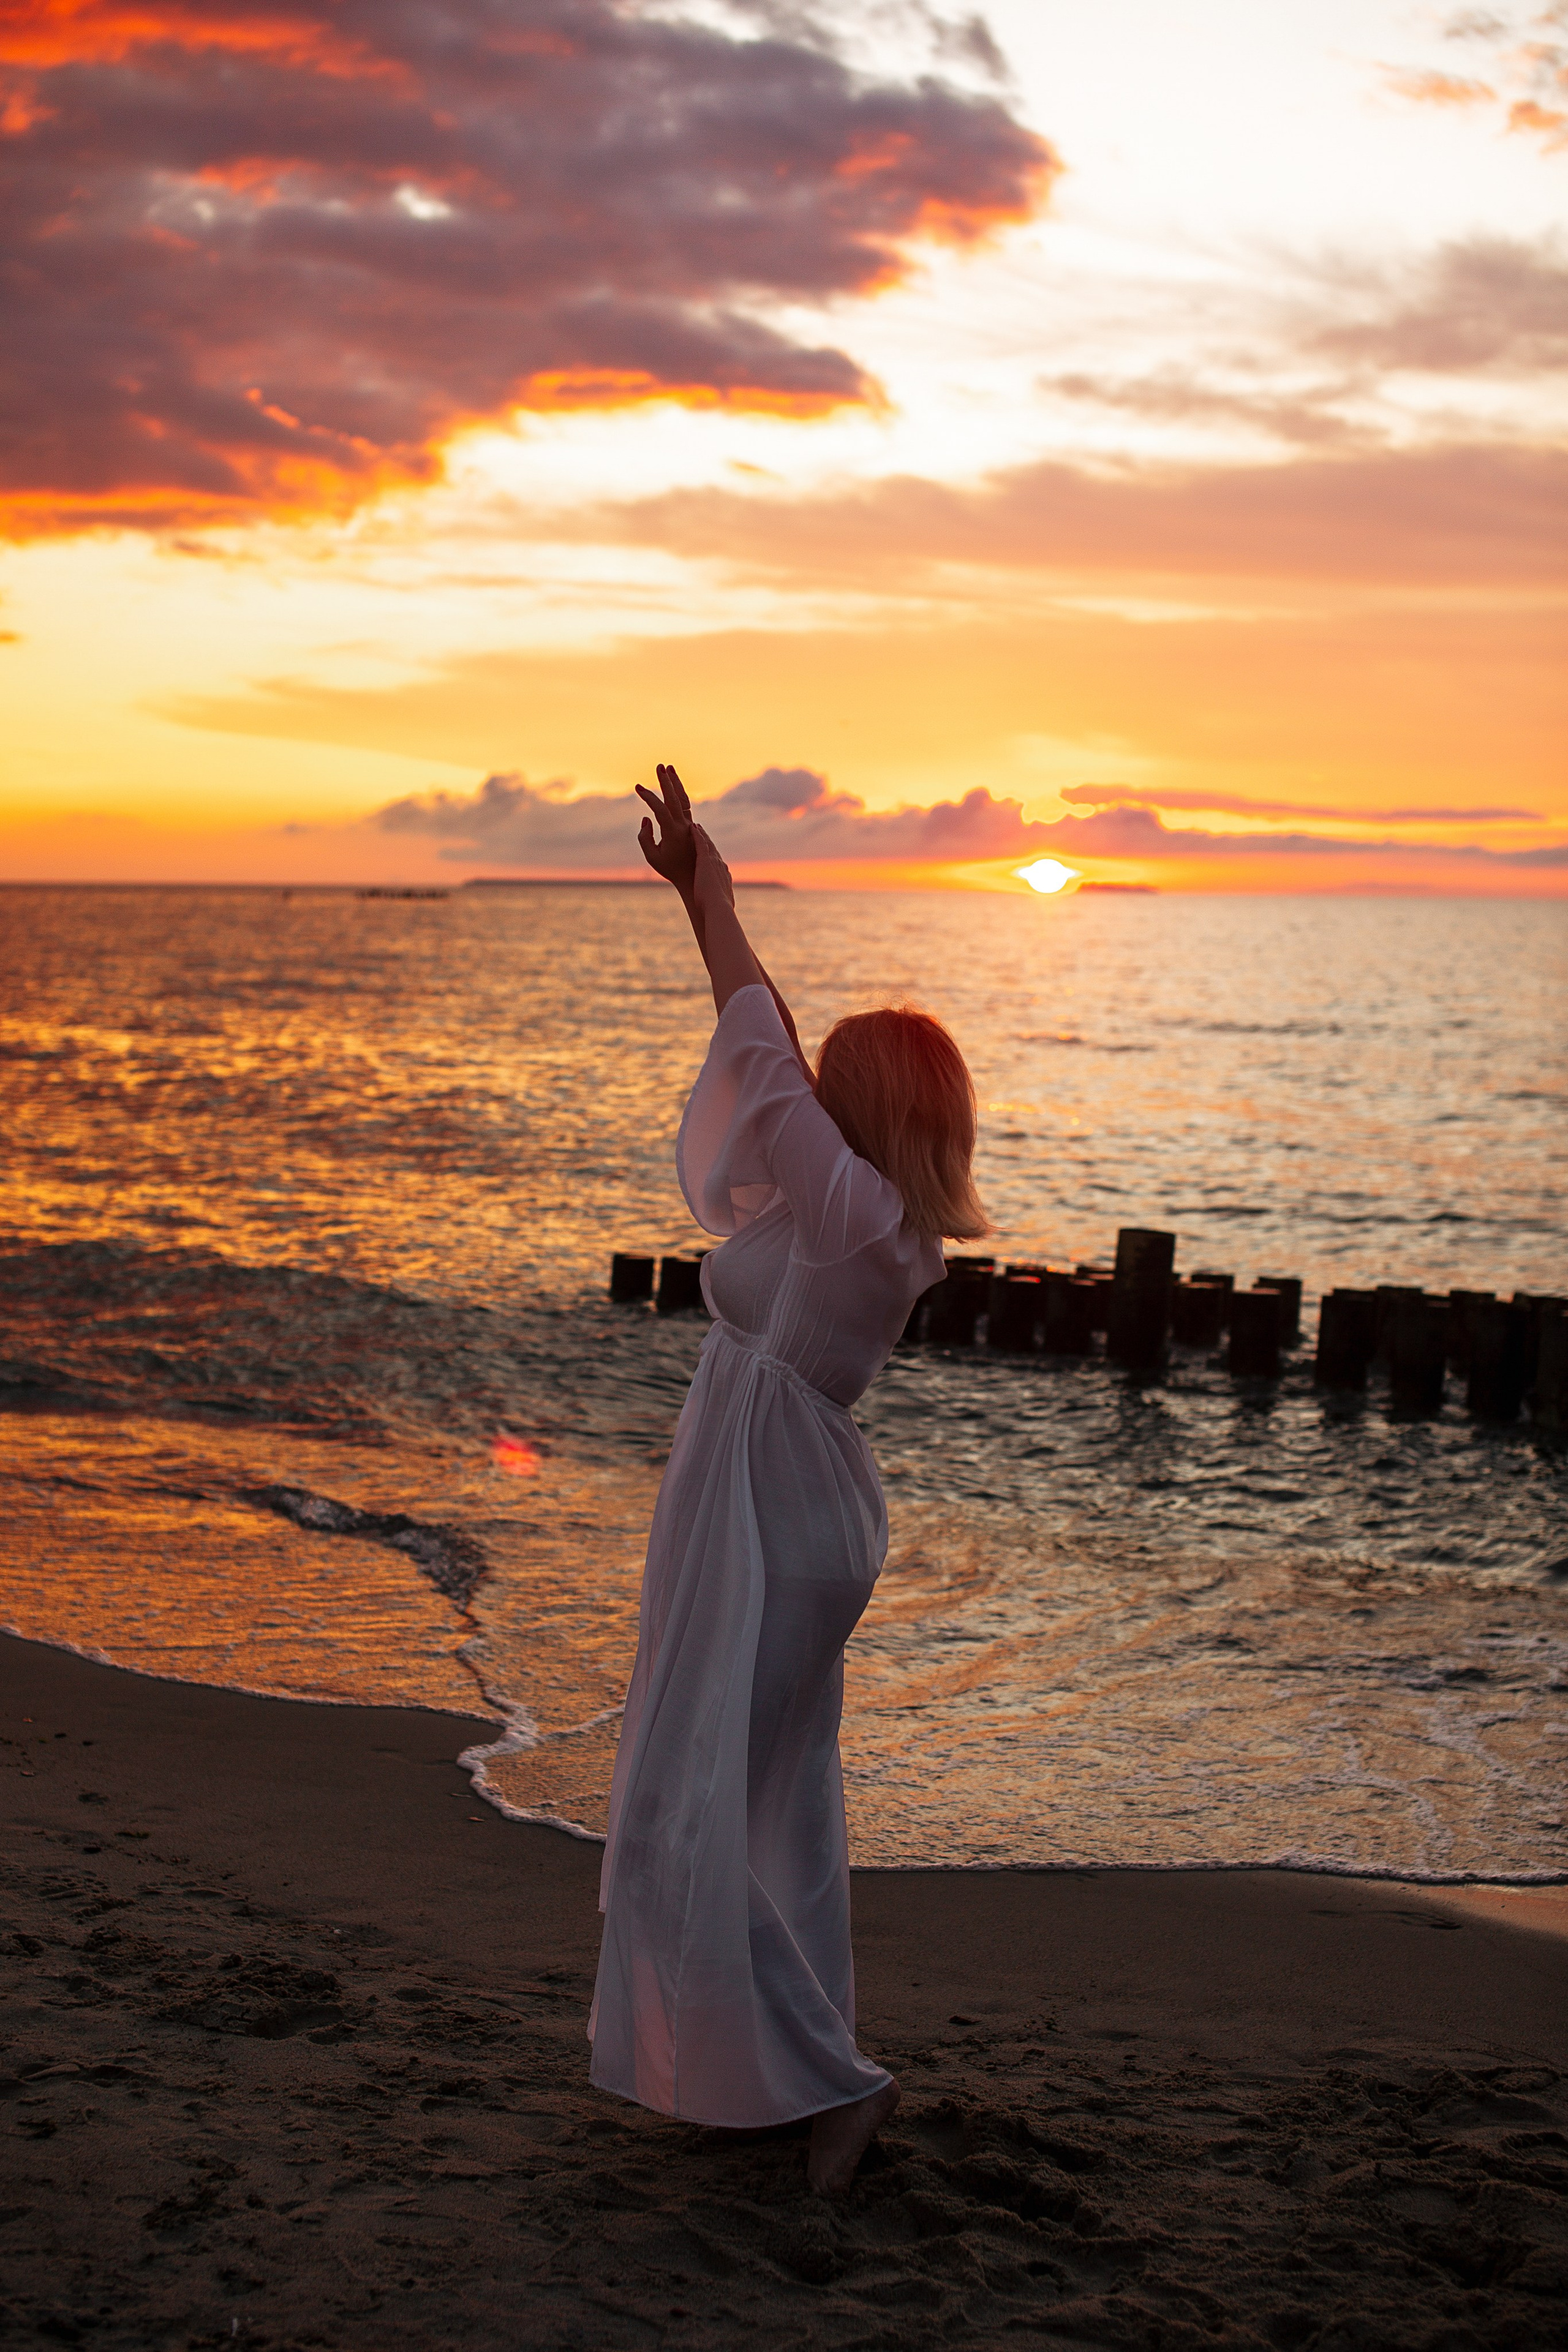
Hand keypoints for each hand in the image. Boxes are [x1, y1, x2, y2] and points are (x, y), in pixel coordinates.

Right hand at [635, 760, 696, 896]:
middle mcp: (684, 826)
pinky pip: (686, 805)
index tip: (638, 787)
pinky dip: (680, 794)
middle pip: (675, 798)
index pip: (660, 809)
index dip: (649, 797)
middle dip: (666, 781)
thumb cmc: (671, 869)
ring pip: (683, 799)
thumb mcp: (652, 857)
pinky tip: (674, 787)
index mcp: (673, 833)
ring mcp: (690, 825)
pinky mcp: (693, 826)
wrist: (694, 877)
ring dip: (676, 783)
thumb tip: (646, 818)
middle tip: (660, 766)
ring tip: (670, 768)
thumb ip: (645, 838)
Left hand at [692, 824, 734, 911]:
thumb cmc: (718, 912)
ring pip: (707, 844)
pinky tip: (693, 827)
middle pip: (713, 851)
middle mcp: (721, 867)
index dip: (713, 857)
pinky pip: (700, 843)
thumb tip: (729, 909)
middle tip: (703, 833)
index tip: (710, 852)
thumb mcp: (723, 906)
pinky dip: (697, 834)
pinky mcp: (705, 860)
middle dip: (708, 842)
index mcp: (724, 877)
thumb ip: (724, 903)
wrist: (718, 908)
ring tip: (697, 827)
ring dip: (702, 834)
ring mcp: (713, 862)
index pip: (718, 864)